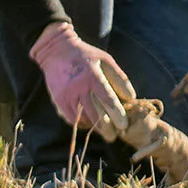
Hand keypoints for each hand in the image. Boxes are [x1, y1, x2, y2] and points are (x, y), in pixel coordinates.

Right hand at [29, 21, 133, 139]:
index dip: (117, 114)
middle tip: (114, 136)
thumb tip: (131, 97)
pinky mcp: (59, 100)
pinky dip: (81, 123)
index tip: (124, 125)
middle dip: (106, 128)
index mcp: (92, 76)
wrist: (57, 51)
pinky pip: (71, 118)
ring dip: (94, 127)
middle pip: (95, 114)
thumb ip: (119, 78)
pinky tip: (89, 125)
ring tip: (104, 132)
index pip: (108, 100)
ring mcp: (67, 95)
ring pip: (83, 118)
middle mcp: (79, 87)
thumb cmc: (86, 55)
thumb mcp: (106, 60)